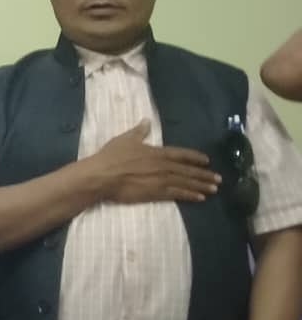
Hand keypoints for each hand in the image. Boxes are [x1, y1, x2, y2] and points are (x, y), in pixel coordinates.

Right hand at [85, 121, 221, 204]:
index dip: (195, 157)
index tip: (207, 160)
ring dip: (201, 185)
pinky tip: (200, 198)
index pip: (181, 154)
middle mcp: (163, 166)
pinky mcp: (155, 193)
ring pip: (186, 183)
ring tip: (214, 189)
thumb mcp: (125, 140)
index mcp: (157, 152)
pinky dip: (189, 195)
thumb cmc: (111, 157)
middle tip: (219, 179)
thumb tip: (147, 121)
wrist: (101, 176)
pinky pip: (177, 194)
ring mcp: (161, 180)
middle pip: (188, 170)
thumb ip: (139, 132)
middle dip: (204, 174)